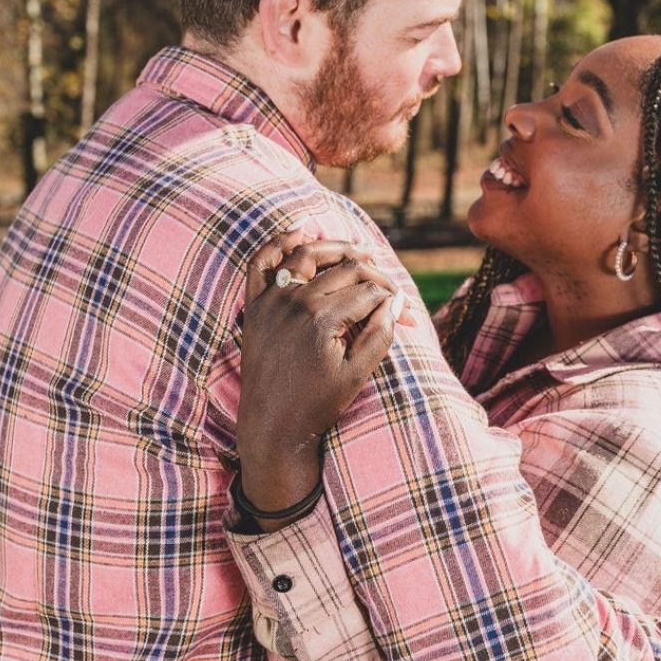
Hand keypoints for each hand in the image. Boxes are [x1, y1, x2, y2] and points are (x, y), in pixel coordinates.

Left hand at [237, 230, 401, 514]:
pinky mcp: (255, 306)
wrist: (272, 426)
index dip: (393, 297)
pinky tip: (300, 233)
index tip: (406, 310)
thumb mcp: (358, 374)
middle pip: (344, 269)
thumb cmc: (318, 404)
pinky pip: (261, 262)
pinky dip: (279, 243)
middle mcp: (294, 302)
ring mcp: (271, 300)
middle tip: (391, 286)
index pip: (368, 291)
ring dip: (337, 248)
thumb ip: (381, 334)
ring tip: (361, 253)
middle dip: (375, 275)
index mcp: (322, 319)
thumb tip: (397, 301)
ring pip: (307, 254)